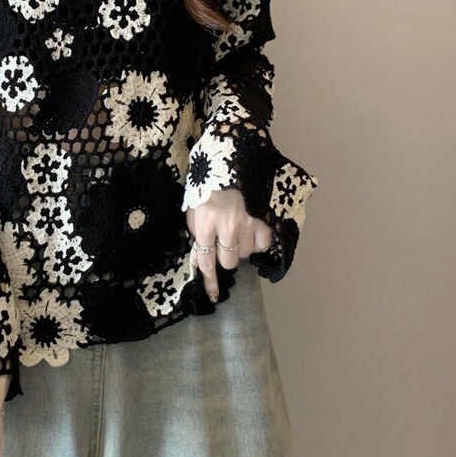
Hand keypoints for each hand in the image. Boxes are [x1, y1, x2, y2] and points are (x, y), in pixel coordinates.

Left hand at [185, 188, 271, 302]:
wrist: (227, 162)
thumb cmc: (205, 186)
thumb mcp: (192, 208)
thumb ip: (197, 231)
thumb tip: (204, 252)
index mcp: (204, 223)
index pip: (206, 260)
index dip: (210, 280)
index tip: (213, 293)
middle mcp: (226, 226)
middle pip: (229, 261)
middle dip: (225, 256)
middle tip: (224, 242)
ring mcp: (246, 222)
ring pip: (245, 253)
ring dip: (240, 246)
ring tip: (236, 230)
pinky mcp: (261, 218)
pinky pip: (263, 243)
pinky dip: (257, 242)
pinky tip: (251, 232)